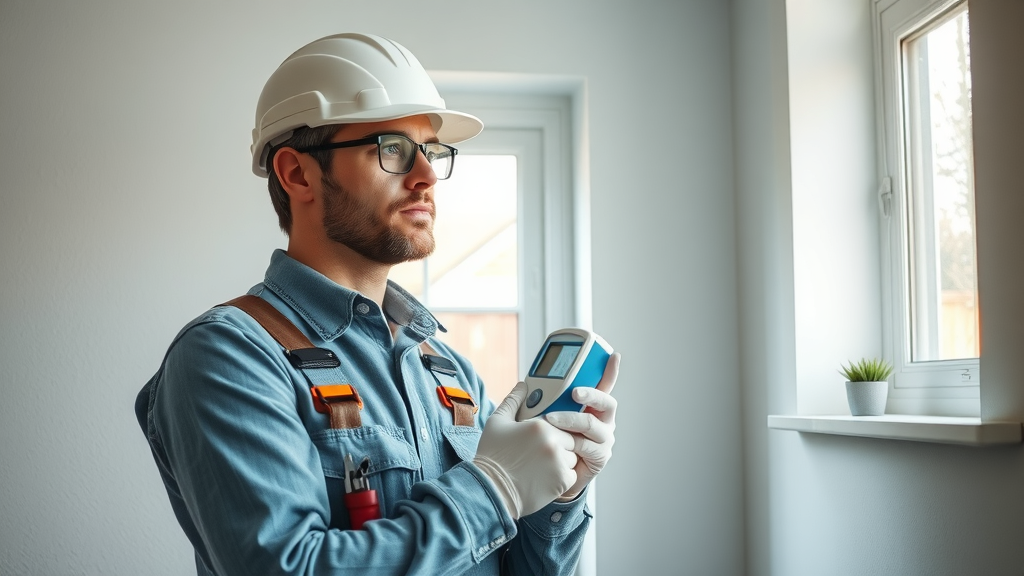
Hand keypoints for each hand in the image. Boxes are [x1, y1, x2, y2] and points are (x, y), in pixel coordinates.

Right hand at [473, 382, 578, 518]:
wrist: (490, 490)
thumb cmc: (492, 456)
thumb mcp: (497, 422)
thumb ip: (513, 400)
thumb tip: (523, 385)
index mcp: (540, 425)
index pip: (561, 421)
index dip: (553, 429)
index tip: (543, 437)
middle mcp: (553, 442)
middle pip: (570, 438)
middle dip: (560, 444)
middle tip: (541, 452)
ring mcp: (559, 462)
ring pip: (574, 456)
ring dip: (564, 460)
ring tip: (542, 465)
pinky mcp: (562, 481)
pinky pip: (573, 474)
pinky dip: (562, 476)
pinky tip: (544, 477)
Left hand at [544, 352, 619, 499]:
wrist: (545, 477)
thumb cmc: (544, 444)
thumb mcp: (538, 418)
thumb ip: (535, 402)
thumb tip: (524, 384)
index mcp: (590, 407)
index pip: (603, 385)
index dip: (610, 370)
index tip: (613, 355)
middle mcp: (602, 421)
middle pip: (607, 401)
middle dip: (591, 394)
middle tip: (574, 391)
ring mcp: (603, 439)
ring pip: (594, 424)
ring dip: (572, 419)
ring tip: (551, 419)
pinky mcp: (599, 458)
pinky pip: (588, 446)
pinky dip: (572, 443)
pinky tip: (560, 443)